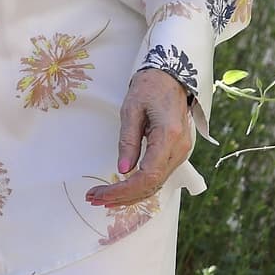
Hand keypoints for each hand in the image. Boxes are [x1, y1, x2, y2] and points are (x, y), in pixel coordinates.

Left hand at [87, 68, 197, 208]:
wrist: (171, 76)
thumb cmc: (150, 87)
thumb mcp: (131, 110)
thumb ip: (127, 141)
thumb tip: (122, 170)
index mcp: (169, 137)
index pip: (148, 176)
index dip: (124, 190)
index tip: (101, 193)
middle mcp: (179, 149)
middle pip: (151, 186)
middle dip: (121, 197)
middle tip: (93, 198)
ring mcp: (181, 152)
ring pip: (155, 185)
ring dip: (129, 195)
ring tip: (102, 197)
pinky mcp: (176, 153)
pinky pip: (158, 176)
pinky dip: (138, 186)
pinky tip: (120, 189)